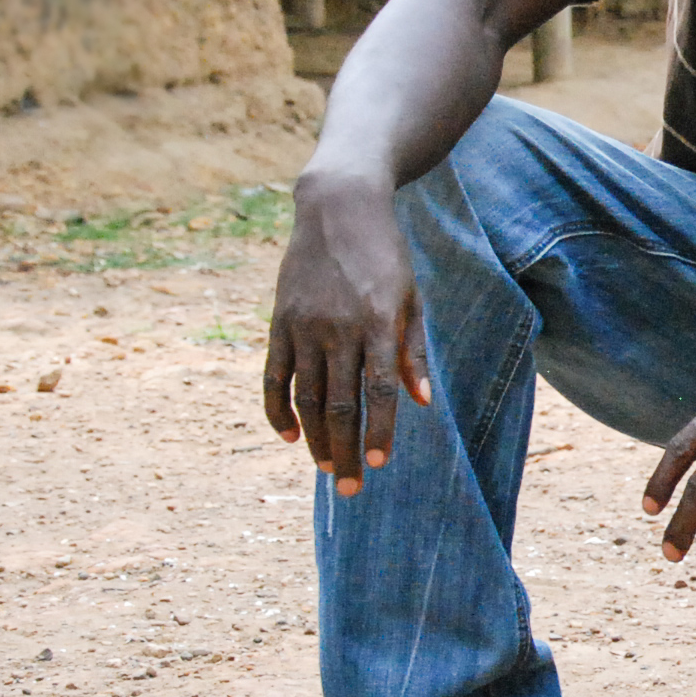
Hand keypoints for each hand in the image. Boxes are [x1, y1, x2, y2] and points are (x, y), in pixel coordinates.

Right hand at [264, 172, 428, 496]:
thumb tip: (421, 403)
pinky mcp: (279, 321)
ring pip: (306, 396)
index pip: (379, 389)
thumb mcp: (412, 298)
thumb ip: (415, 351)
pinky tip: (288, 436)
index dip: (379, 429)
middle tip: (351, 488)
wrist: (338, 207)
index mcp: (377, 322)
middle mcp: (338, 327)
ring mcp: (304, 325)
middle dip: (345, 449)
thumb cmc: (386, 256)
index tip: (379, 463)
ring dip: (315, 438)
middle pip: (340, 403)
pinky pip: (273, 376)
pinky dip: (277, 409)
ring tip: (326, 468)